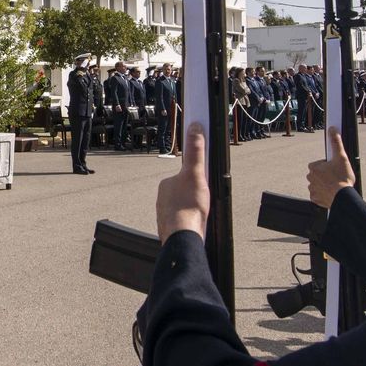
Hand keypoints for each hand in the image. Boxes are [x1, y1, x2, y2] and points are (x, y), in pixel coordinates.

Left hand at [155, 124, 209, 240]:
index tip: (203, 188)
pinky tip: (196, 224)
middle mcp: (162, 197)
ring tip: (200, 214)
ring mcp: (165, 213)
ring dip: (192, 209)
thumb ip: (196, 151)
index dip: (198, 180)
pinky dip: (190, 220)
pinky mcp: (170, 226)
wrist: (183, 237)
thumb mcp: (196, 174)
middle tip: (203, 202)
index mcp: (166, 184)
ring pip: (183, 206)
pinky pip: (183, 219)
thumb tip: (195, 128)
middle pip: (185, 191)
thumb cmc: (188, 207)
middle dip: (196, 195)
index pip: (185, 175)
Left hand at [307, 128, 355, 208]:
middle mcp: (310, 178)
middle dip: (325, 175)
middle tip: (336, 177)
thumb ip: (336, 142)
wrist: (343, 197)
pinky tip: (331, 192)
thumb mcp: (341, 157)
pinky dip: (323, 193)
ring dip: (324, 184)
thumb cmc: (342, 178)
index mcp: (314, 167)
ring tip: (335, 185)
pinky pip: (318, 194)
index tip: (334, 168)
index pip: (318, 164)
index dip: (327, 165)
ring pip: (318, 184)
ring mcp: (312, 189)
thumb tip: (332, 129)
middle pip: (318, 174)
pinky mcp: (315, 198)